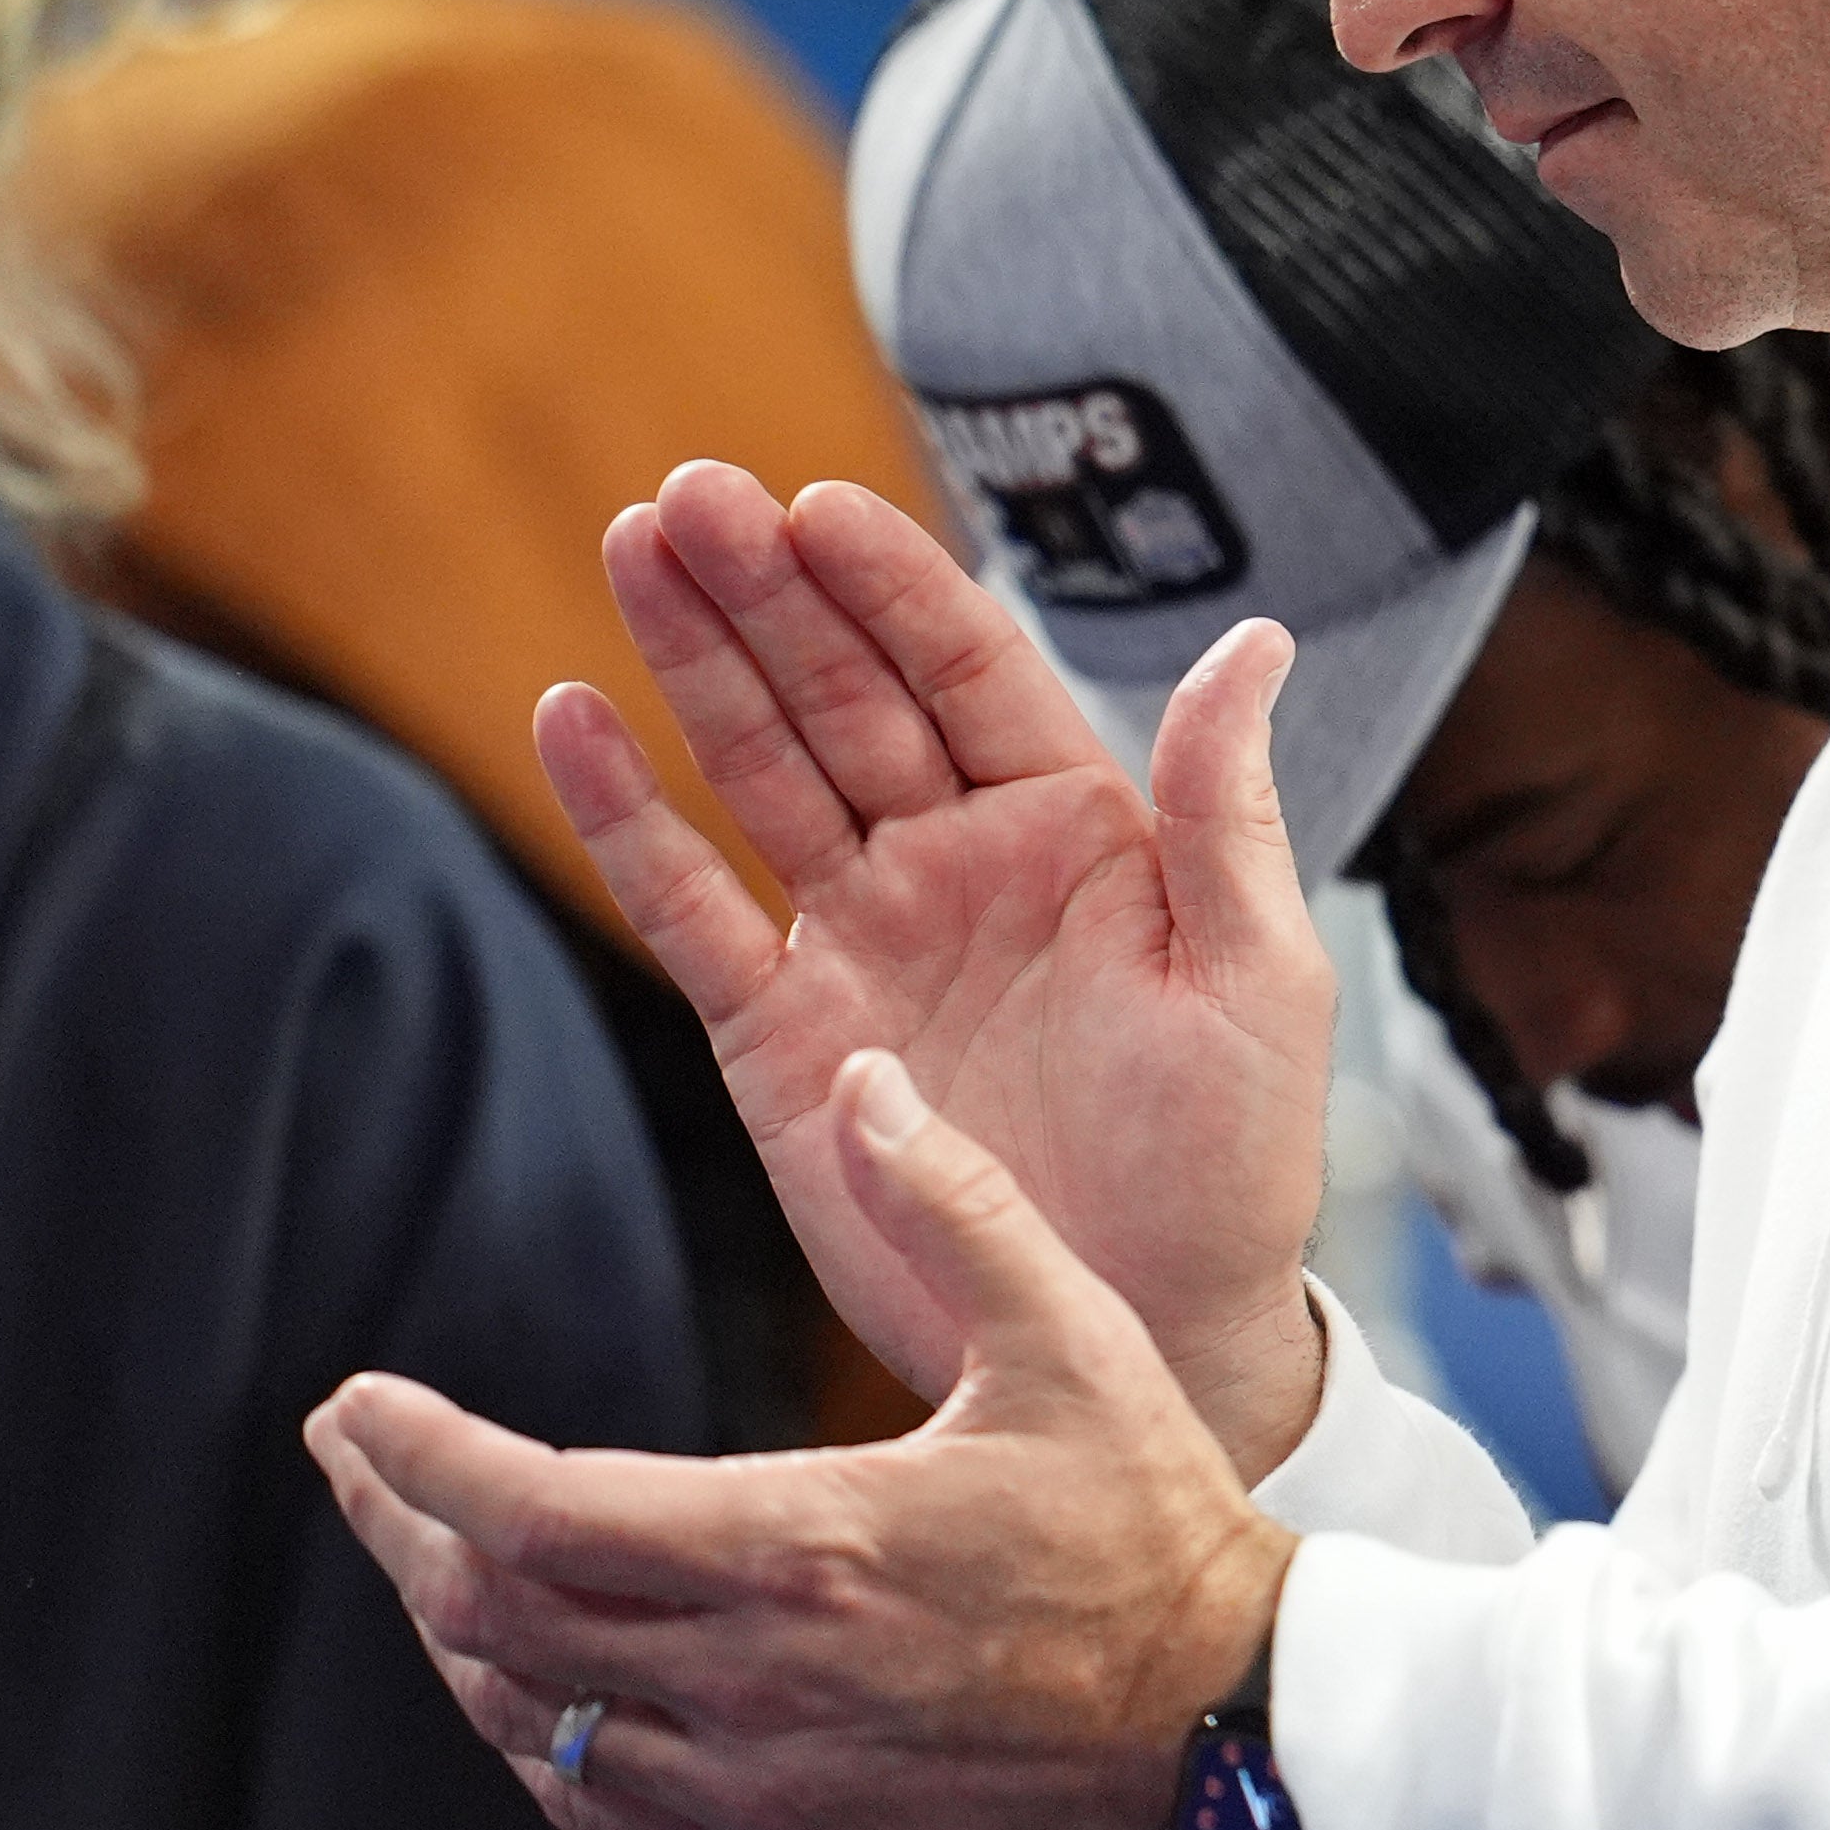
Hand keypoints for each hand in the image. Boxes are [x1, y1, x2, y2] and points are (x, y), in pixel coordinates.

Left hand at [307, 1048, 1297, 1829]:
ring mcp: (766, 1790)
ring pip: (534, 1728)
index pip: (532, 1511)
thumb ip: (952, 1204)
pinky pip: (605, 1813)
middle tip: (359, 1457)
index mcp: (805, 1545)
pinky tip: (534, 1685)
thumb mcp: (1071, 1339)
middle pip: (497, 1620)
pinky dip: (541, 1740)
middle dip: (399, 1530)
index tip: (356, 1403)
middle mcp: (758, 1682)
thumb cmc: (1162, 1525)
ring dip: (459, 1637)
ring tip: (426, 1554)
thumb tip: (863, 1080)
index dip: (419, 1458)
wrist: (1246, 1740)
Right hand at [537, 465, 1333, 1467]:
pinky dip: (628, 820)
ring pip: (759, 770)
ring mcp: (860, 941)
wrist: (1146, 1332)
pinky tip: (571, 722)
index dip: (888, 585)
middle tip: (687, 497)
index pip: (964, 668)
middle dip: (767, 593)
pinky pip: (690, 910)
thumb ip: (1227, 810)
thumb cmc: (1231, 1166)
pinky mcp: (781, 1037)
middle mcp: (954, 862)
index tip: (813, 506)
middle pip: (842, 692)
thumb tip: (1254, 637)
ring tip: (630, 550)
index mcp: (1073, 829)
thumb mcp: (1258, 982)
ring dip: (694, 664)